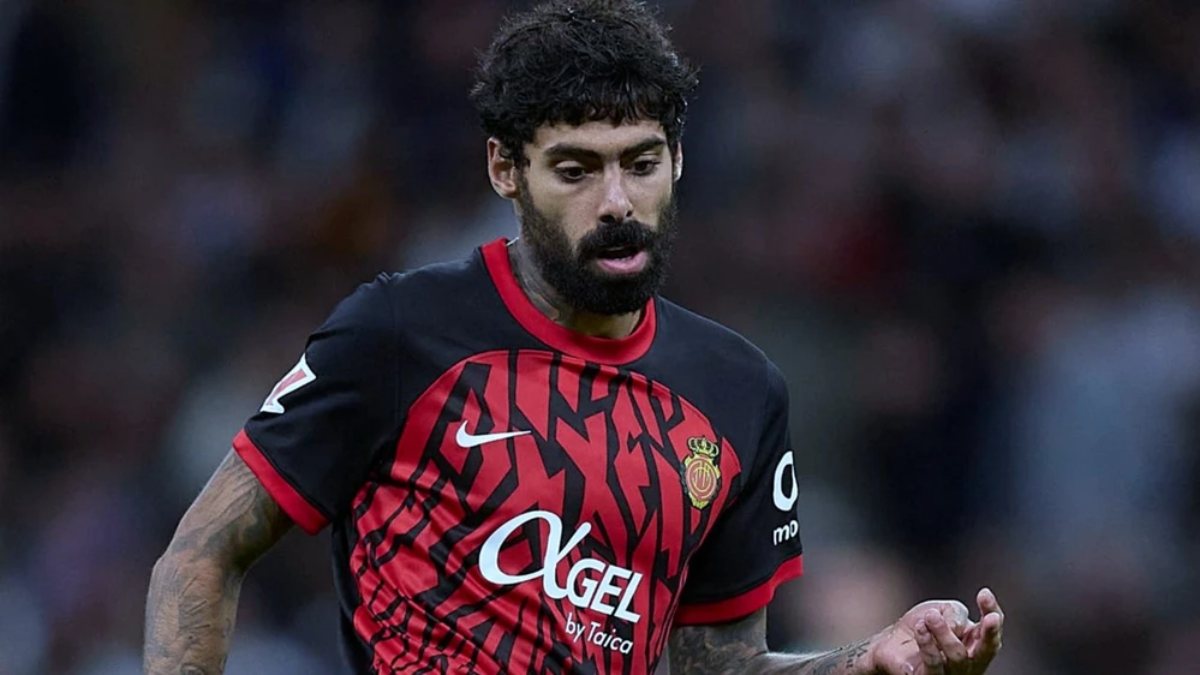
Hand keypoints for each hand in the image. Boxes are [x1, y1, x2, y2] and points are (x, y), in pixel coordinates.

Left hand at [864, 588, 1003, 674]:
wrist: (891, 641)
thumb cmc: (922, 626)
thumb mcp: (943, 610)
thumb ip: (956, 614)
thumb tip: (957, 627)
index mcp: (975, 642)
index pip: (992, 629)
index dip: (993, 612)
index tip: (984, 594)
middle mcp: (969, 661)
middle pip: (987, 651)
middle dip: (989, 632)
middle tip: (987, 617)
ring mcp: (951, 673)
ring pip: (958, 656)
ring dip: (945, 633)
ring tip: (931, 616)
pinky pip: (933, 664)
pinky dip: (927, 644)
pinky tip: (920, 629)